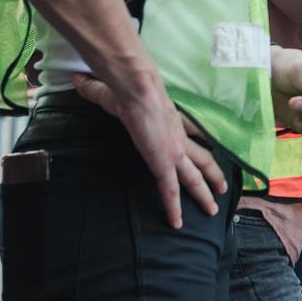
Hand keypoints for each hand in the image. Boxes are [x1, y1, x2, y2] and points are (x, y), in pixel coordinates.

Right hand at [71, 72, 226, 228]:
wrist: (138, 90)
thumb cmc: (128, 88)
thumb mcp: (112, 92)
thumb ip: (96, 88)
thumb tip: (79, 78)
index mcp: (172, 122)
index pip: (190, 137)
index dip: (198, 148)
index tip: (207, 158)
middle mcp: (179, 138)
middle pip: (202, 159)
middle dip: (213, 176)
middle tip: (222, 190)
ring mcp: (174, 152)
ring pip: (195, 177)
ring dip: (204, 194)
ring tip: (211, 211)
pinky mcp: (164, 163)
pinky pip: (170, 191)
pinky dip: (173, 207)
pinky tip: (176, 222)